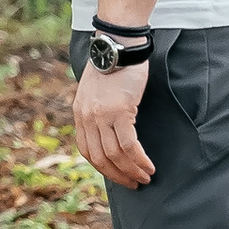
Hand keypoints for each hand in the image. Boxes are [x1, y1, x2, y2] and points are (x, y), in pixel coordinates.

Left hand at [73, 54, 155, 187]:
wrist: (119, 44)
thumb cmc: (113, 65)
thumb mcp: (95, 90)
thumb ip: (96, 110)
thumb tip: (106, 132)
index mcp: (80, 113)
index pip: (87, 150)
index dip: (103, 167)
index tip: (118, 175)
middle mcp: (87, 117)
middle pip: (100, 158)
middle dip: (118, 175)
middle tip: (134, 184)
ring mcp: (102, 115)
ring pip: (115, 155)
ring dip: (131, 171)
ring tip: (145, 178)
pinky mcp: (119, 111)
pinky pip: (128, 145)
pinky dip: (139, 160)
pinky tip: (148, 166)